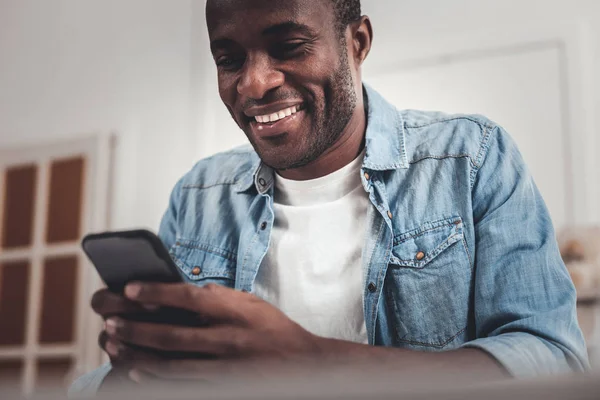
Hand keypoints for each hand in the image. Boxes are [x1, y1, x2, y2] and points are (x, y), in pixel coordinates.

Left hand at [102, 283, 324, 382]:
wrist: (302, 366)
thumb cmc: (276, 331)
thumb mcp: (253, 304)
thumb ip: (222, 296)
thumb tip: (192, 290)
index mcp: (234, 312)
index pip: (188, 297)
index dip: (155, 292)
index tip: (129, 289)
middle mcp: (227, 339)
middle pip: (171, 334)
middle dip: (136, 328)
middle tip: (110, 322)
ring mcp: (223, 367)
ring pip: (170, 365)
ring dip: (138, 355)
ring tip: (114, 345)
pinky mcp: (221, 387)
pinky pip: (181, 384)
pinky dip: (155, 379)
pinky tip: (135, 373)